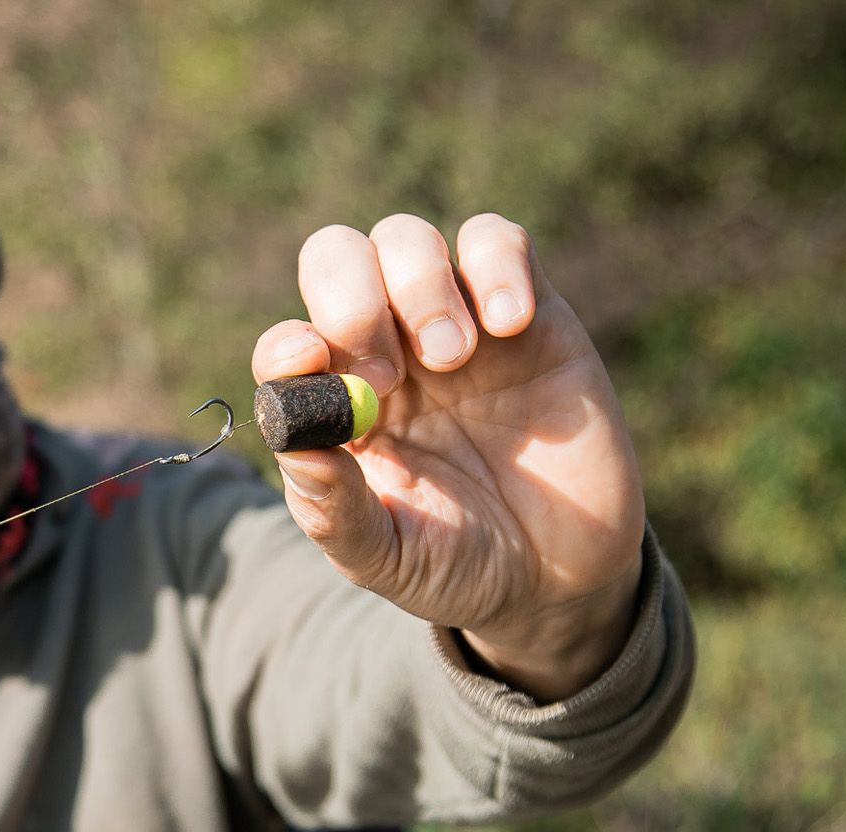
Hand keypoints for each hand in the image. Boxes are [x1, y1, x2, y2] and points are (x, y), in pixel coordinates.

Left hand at [251, 213, 643, 699]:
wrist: (559, 578)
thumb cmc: (454, 565)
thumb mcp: (384, 557)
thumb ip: (333, 509)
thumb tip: (294, 447)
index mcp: (333, 405)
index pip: (287, 344)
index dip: (288, 344)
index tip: (311, 362)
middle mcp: (383, 350)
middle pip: (337, 259)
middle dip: (351, 297)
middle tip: (387, 371)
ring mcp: (453, 323)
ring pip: (406, 238)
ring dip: (419, 286)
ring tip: (453, 360)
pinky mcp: (528, 312)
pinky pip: (496, 239)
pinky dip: (495, 263)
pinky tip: (510, 325)